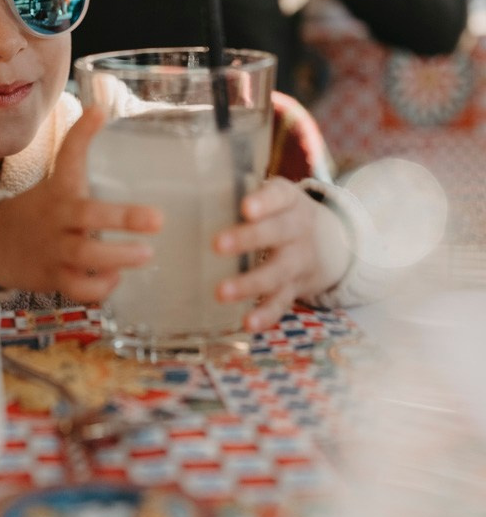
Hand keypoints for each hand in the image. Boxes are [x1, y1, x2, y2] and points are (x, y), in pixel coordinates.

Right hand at [0, 107, 163, 302]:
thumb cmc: (43, 209)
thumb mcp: (58, 179)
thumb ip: (80, 150)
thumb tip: (101, 109)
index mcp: (60, 188)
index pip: (68, 155)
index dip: (82, 133)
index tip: (99, 112)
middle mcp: (57, 217)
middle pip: (85, 215)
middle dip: (121, 218)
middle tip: (157, 219)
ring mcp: (54, 248)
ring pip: (82, 256)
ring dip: (116, 258)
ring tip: (146, 254)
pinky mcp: (53, 277)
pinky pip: (77, 288)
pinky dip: (98, 289)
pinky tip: (116, 279)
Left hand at [213, 178, 350, 330]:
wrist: (331, 241)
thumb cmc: (281, 213)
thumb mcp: (273, 196)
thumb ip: (240, 193)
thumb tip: (186, 195)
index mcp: (289, 200)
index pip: (279, 196)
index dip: (265, 202)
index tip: (246, 208)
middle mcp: (298, 229)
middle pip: (278, 232)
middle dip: (248, 239)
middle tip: (217, 244)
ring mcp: (299, 261)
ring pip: (278, 272)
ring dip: (250, 284)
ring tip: (221, 292)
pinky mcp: (296, 288)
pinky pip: (282, 302)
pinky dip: (266, 315)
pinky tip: (247, 323)